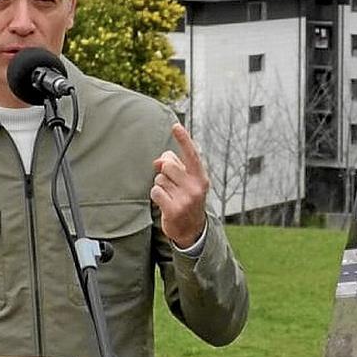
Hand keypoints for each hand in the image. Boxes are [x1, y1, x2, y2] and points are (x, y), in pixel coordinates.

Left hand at [151, 124, 208, 248]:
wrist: (192, 230)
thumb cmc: (186, 199)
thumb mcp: (185, 182)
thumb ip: (173, 166)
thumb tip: (158, 161)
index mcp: (200, 177)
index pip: (191, 154)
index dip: (183, 139)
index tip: (175, 126)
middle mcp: (196, 186)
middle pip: (168, 165)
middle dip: (164, 173)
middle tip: (172, 186)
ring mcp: (186, 199)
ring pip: (160, 179)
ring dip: (160, 186)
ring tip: (170, 196)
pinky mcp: (174, 209)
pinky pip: (155, 192)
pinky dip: (156, 196)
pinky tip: (165, 204)